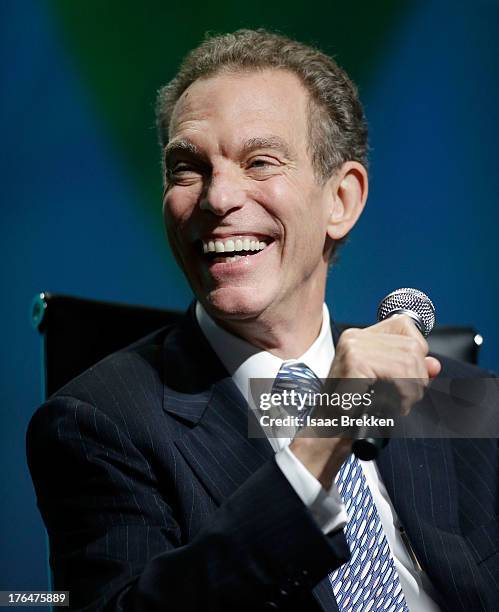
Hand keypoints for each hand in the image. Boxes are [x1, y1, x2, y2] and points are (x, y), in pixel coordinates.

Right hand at [290, 315, 440, 487]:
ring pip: (409, 361)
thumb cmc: (354, 411)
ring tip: (398, 404)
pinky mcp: (355, 362)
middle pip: (412, 346)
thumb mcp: (387, 385)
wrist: (329, 432)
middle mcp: (355, 337)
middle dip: (418, 378)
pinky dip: (402, 394)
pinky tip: (390, 406)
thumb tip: (434, 364)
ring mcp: (353, 347)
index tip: (409, 376)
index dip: (416, 351)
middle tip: (405, 399)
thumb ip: (410, 370)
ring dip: (412, 390)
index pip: (404, 325)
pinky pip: (398, 374)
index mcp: (359, 337)